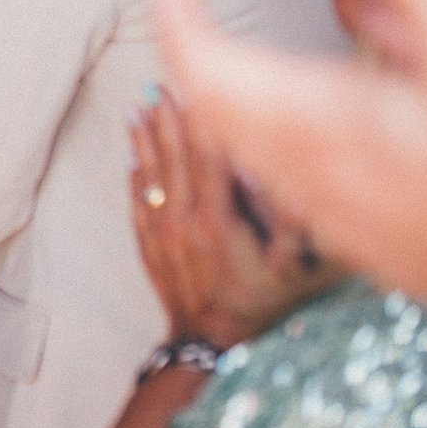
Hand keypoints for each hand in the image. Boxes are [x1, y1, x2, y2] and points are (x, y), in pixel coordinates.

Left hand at [129, 87, 333, 348]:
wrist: (209, 341)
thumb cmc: (257, 305)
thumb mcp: (290, 270)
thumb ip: (292, 226)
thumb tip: (295, 181)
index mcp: (220, 220)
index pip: (209, 158)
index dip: (201, 121)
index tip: (196, 90)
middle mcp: (186, 220)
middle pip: (175, 158)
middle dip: (168, 119)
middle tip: (158, 85)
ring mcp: (162, 232)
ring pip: (151, 175)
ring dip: (144, 139)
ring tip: (136, 108)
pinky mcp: (148, 244)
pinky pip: (137, 201)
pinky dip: (133, 174)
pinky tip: (131, 153)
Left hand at [156, 0, 426, 309]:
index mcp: (323, 127)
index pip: (213, 71)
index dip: (182, 24)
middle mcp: (316, 178)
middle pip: (222, 118)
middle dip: (201, 62)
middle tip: (187, 25)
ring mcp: (343, 221)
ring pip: (258, 157)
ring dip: (238, 108)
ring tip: (237, 74)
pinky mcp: (379, 247)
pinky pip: (300, 189)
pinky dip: (283, 148)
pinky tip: (317, 145)